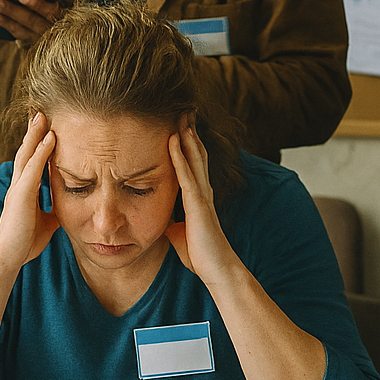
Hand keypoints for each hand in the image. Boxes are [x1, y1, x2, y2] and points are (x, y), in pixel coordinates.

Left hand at [0, 0, 71, 40]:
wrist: (71, 30)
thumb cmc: (67, 7)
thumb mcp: (69, 2)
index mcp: (66, 16)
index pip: (53, 12)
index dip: (38, 4)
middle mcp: (55, 31)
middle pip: (32, 21)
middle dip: (13, 11)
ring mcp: (45, 40)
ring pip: (23, 31)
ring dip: (7, 21)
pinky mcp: (35, 44)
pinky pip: (20, 36)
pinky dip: (8, 26)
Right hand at [0, 113, 60, 269]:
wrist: (8, 257)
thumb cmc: (24, 242)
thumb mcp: (46, 223)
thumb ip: (54, 211)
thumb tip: (68, 208)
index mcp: (24, 191)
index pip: (32, 161)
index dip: (37, 144)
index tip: (44, 127)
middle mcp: (19, 185)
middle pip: (26, 151)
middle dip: (33, 132)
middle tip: (40, 111)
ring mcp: (18, 189)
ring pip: (27, 154)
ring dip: (35, 134)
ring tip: (42, 115)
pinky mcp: (20, 195)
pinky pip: (32, 169)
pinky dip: (41, 152)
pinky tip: (50, 138)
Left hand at [166, 121, 239, 285]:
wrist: (217, 270)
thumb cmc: (201, 255)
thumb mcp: (179, 234)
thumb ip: (173, 223)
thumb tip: (162, 221)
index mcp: (198, 197)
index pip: (192, 163)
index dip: (187, 144)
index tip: (179, 124)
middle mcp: (203, 191)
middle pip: (196, 154)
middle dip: (189, 131)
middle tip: (184, 109)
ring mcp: (202, 196)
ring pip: (194, 159)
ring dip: (186, 136)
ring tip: (181, 115)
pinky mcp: (198, 205)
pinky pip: (187, 176)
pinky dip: (179, 157)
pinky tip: (173, 141)